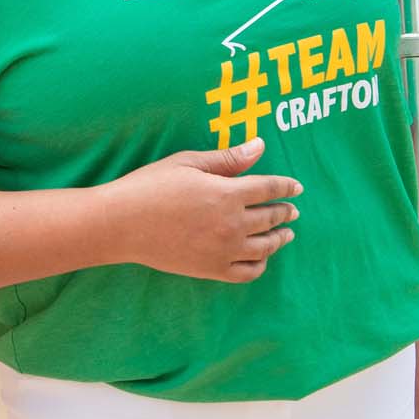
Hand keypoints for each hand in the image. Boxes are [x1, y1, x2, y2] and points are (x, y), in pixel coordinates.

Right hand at [107, 137, 300, 281]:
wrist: (121, 224)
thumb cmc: (151, 186)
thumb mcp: (189, 163)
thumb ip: (228, 159)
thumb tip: (260, 146)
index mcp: (228, 193)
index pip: (269, 188)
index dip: (287, 187)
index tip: (297, 188)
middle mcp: (232, 224)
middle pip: (271, 218)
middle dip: (286, 212)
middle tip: (293, 210)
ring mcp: (224, 250)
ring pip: (265, 247)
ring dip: (280, 238)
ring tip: (285, 234)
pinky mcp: (211, 269)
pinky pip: (248, 272)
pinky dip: (260, 264)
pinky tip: (261, 257)